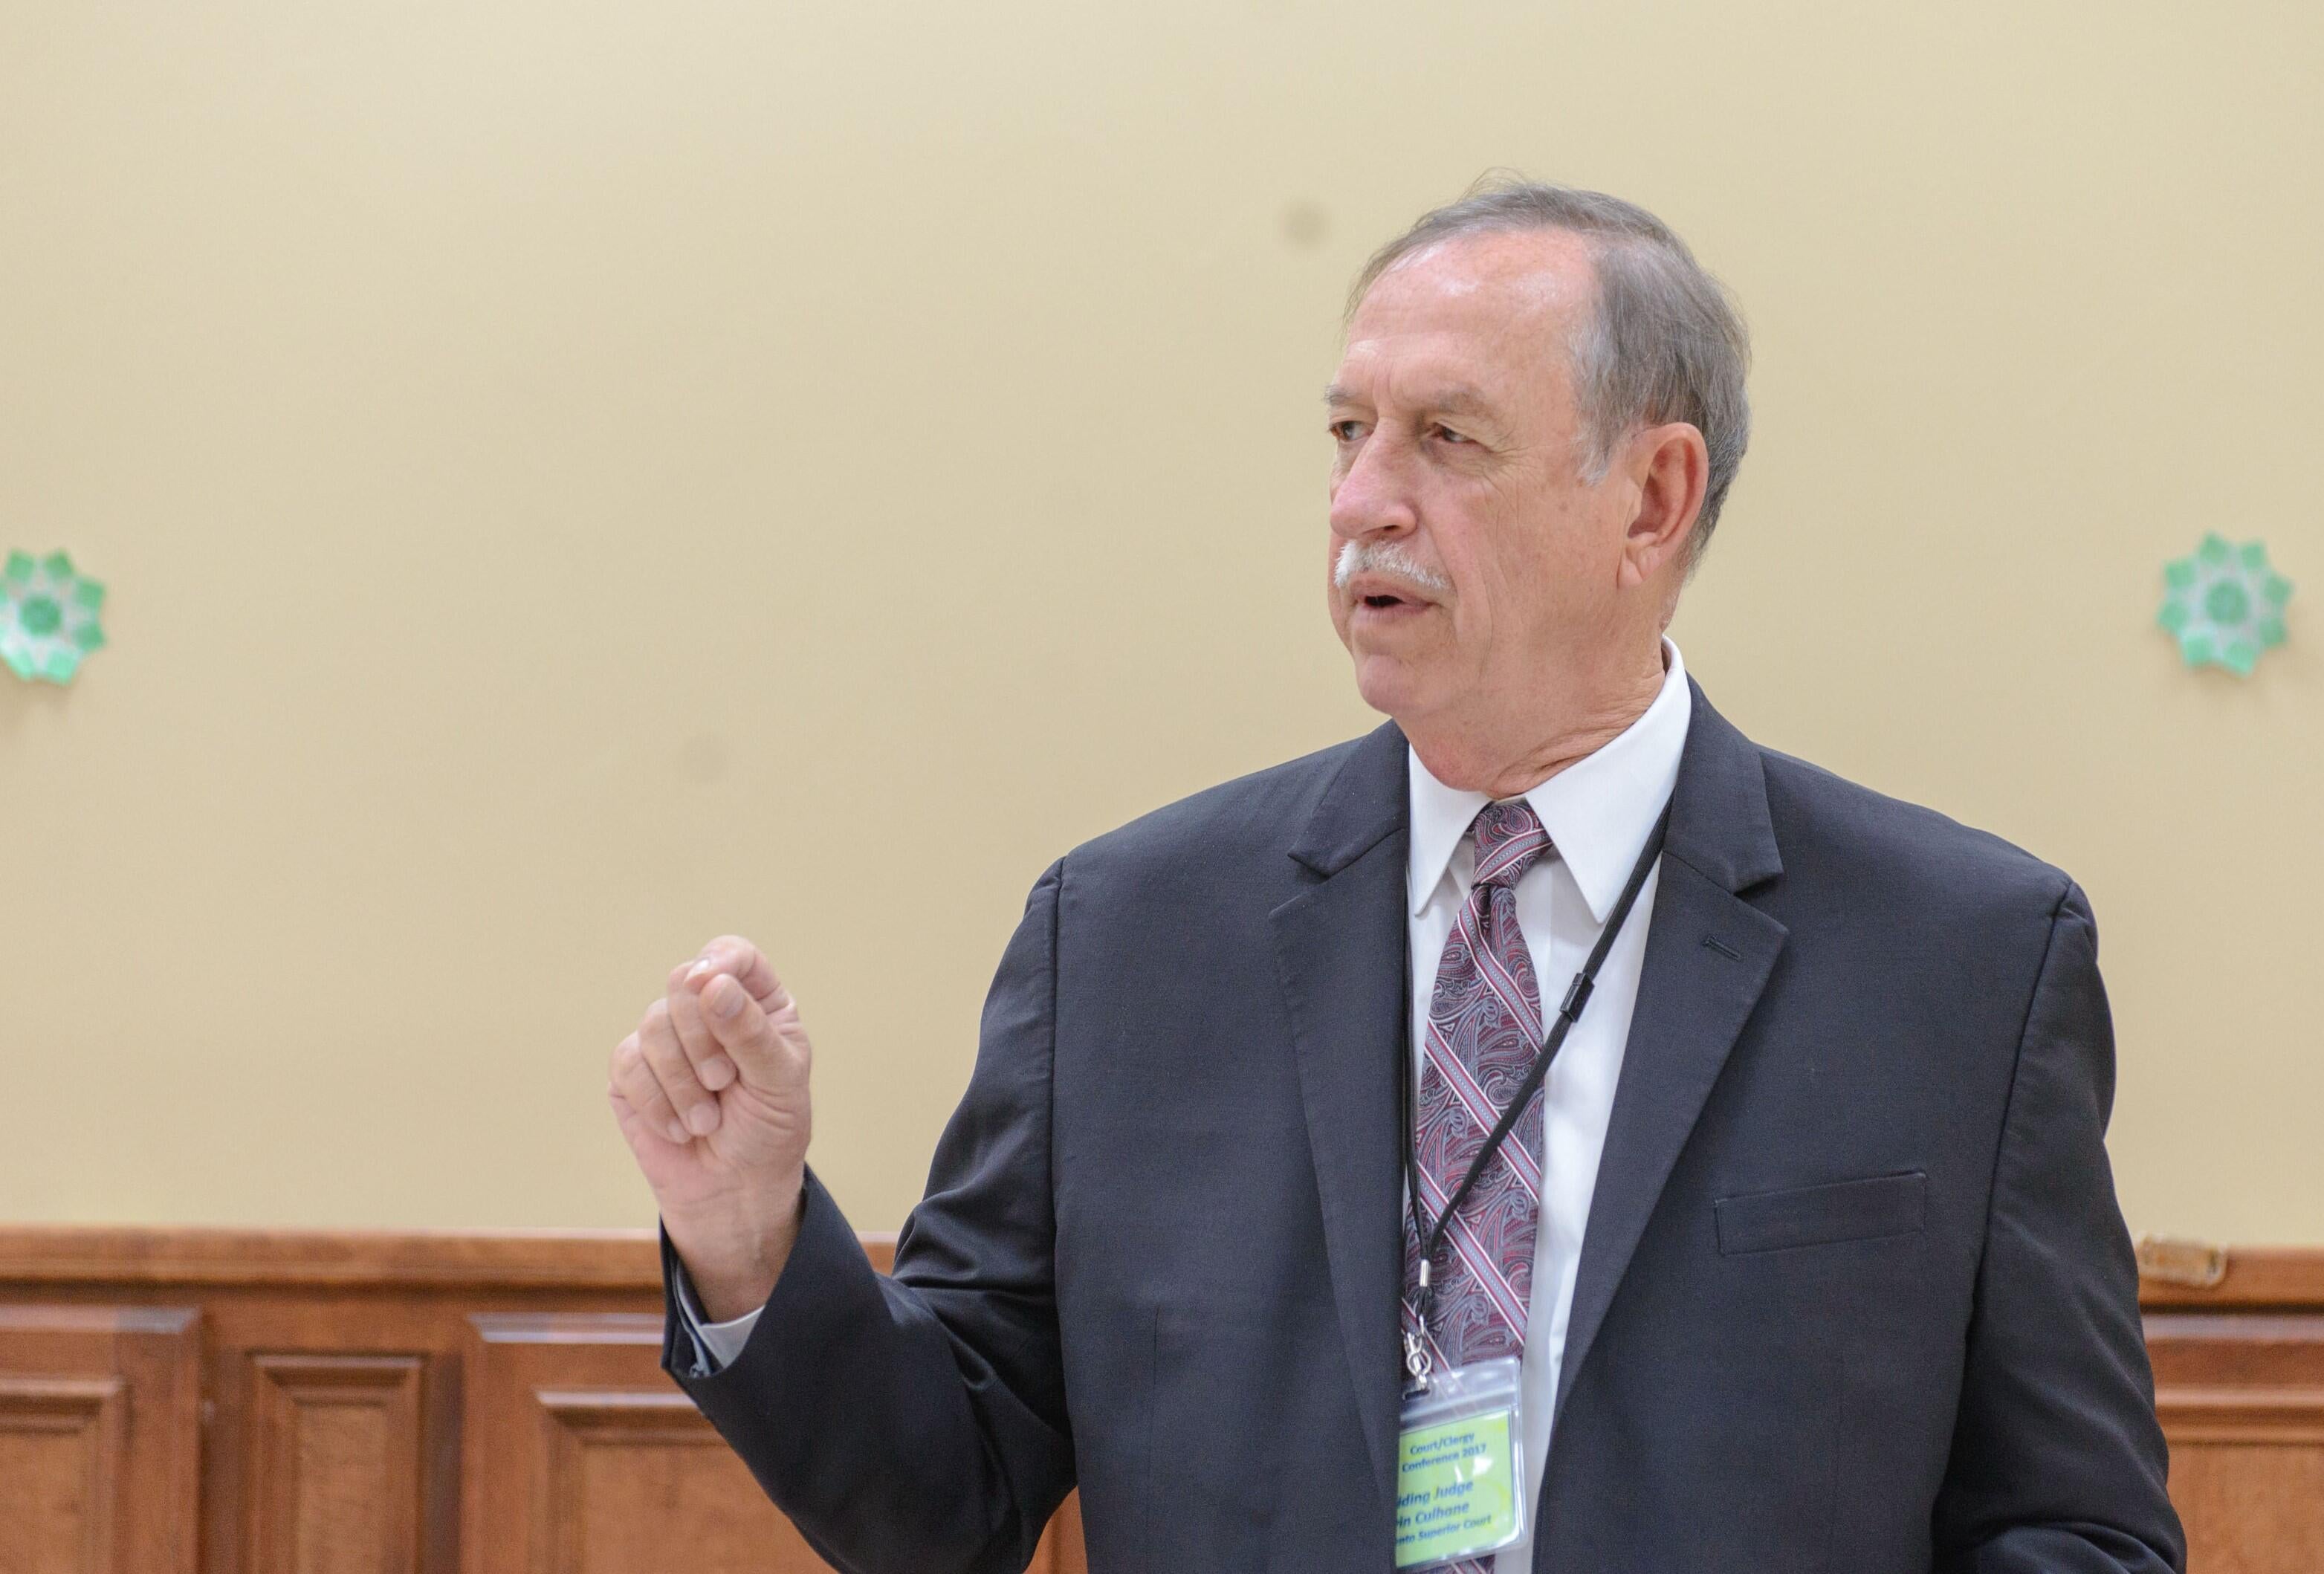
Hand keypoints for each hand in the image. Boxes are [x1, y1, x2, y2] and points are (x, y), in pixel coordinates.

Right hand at [608, 935, 812, 1320]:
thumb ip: (750, 1031)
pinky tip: (679, 1129)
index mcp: (754, 1002)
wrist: (735, 1190)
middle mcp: (707, 1011)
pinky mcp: (631, 1072)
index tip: (717, 990)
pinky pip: (627, 1063)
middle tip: (723, 1082)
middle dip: (702, 1038)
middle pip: (683, 982)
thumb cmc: (769, 1130)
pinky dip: (656, 1101)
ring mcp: (666, 1038)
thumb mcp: (778, 1082)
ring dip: (681, 1081)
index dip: (720, 964)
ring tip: (707, 1120)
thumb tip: (711, 983)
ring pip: (653, 1024)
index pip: (730, 954)